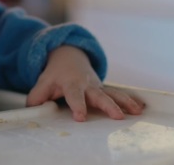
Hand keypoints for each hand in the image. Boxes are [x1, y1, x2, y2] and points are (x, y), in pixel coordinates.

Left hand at [26, 46, 144, 121]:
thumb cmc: (55, 75)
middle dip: (109, 105)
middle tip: (118, 116)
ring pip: (113, 94)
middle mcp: (88, 85)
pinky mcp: (106, 89)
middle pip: (99, 95)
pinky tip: (141, 107)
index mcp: (71, 83)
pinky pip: (119, 94)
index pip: (74, 96)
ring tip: (136, 111)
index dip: (77, 106)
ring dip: (125, 102)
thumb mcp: (43, 82)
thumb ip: (37, 97)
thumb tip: (32, 109)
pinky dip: (130, 100)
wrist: (69, 57)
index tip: (80, 117)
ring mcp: (99, 86)